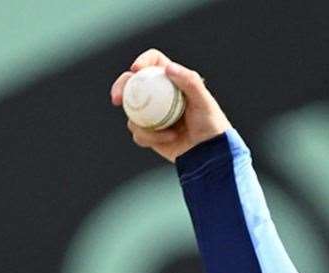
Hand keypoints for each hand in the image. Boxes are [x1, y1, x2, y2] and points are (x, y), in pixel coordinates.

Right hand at [110, 49, 231, 163]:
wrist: (210, 153)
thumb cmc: (211, 124)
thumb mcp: (204, 101)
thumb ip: (189, 81)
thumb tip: (167, 68)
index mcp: (172, 81)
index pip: (153, 62)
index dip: (142, 61)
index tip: (136, 70)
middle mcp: (159, 95)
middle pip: (132, 83)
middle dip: (121, 87)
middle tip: (117, 98)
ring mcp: (152, 114)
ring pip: (131, 111)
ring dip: (144, 123)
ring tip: (171, 132)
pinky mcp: (149, 133)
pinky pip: (138, 133)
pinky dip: (150, 137)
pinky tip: (170, 139)